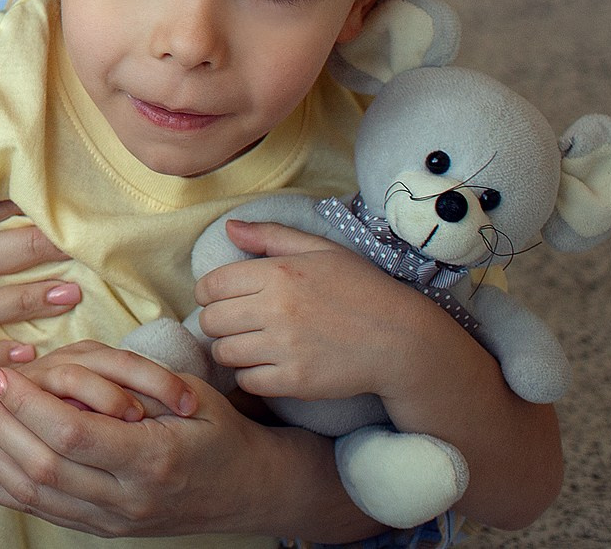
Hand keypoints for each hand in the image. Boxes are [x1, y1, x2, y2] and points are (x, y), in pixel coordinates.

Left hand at [0, 357, 345, 538]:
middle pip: (41, 466)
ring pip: (33, 494)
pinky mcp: (104, 530)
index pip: (70, 434)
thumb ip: (127, 384)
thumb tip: (63, 371)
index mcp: (153, 459)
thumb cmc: (220, 431)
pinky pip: (40, 513)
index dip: (25, 403)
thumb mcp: (187, 395)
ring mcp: (114, 522)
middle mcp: (129, 499)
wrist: (251, 491)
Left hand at [194, 219, 437, 403]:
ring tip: (253, 344)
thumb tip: (228, 228)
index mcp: (278, 273)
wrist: (401, 339)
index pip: (210, 286)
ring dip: (232, 349)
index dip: (209, 294)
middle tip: (238, 323)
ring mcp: (285, 347)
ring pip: (224, 353)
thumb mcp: (320, 250)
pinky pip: (247, 381)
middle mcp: (276, 309)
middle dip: (218, 322)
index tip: (223, 299)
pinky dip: (251, 375)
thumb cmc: (361, 289)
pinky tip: (269, 365)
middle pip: (211, 321)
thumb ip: (271, 236)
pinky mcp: (295, 381)